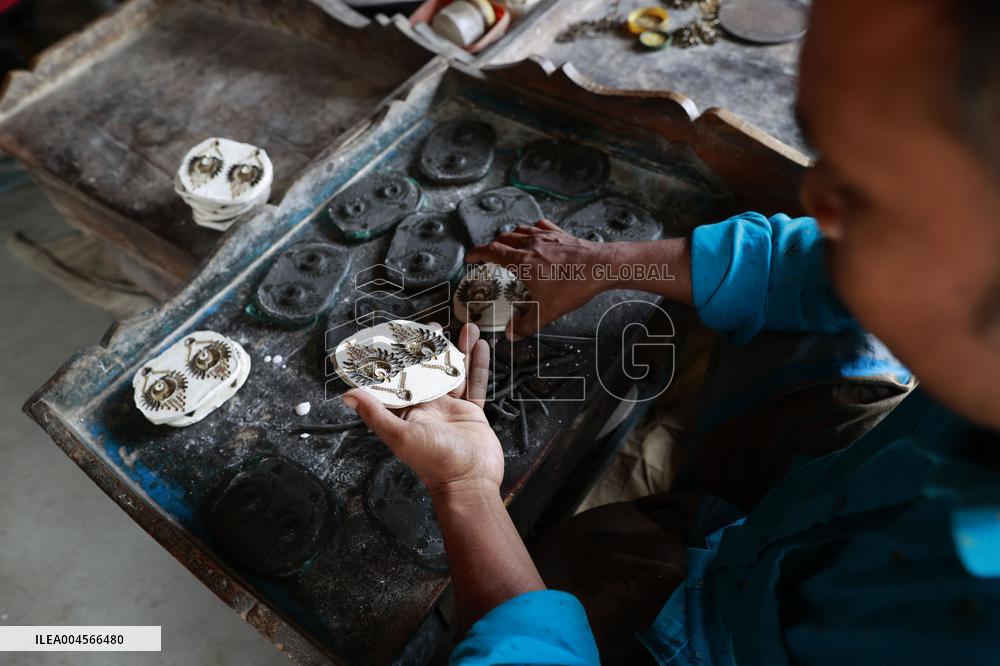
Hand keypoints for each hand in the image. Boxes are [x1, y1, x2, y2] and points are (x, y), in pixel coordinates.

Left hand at [341, 323, 501, 496]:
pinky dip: (478, 364)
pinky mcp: (471, 412)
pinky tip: (481, 345)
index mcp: (407, 411)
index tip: (399, 335)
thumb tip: (347, 394)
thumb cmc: (434, 463)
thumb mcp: (401, 436)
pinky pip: (475, 383)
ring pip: (454, 372)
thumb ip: (376, 413)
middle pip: (427, 370)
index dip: (398, 356)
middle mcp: (427, 407)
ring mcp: (450, 408)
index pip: (399, 378)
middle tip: (432, 326)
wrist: (470, 481)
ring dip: (458, 350)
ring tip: (465, 327)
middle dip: (431, 348)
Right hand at [466, 220, 610, 339]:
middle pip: (503, 239)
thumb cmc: (574, 285)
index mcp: (521, 262)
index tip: (470, 257)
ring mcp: (546, 236)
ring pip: (519, 230)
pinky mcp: (560, 234)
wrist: (601, 266)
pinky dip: (532, 229)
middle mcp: (530, 244)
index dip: (476, 253)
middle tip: (489, 256)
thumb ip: (526, 325)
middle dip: (492, 247)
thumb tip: (512, 334)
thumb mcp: (547, 311)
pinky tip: (535, 234)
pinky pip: (540, 225)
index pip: (490, 251)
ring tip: (509, 246)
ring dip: (510, 237)